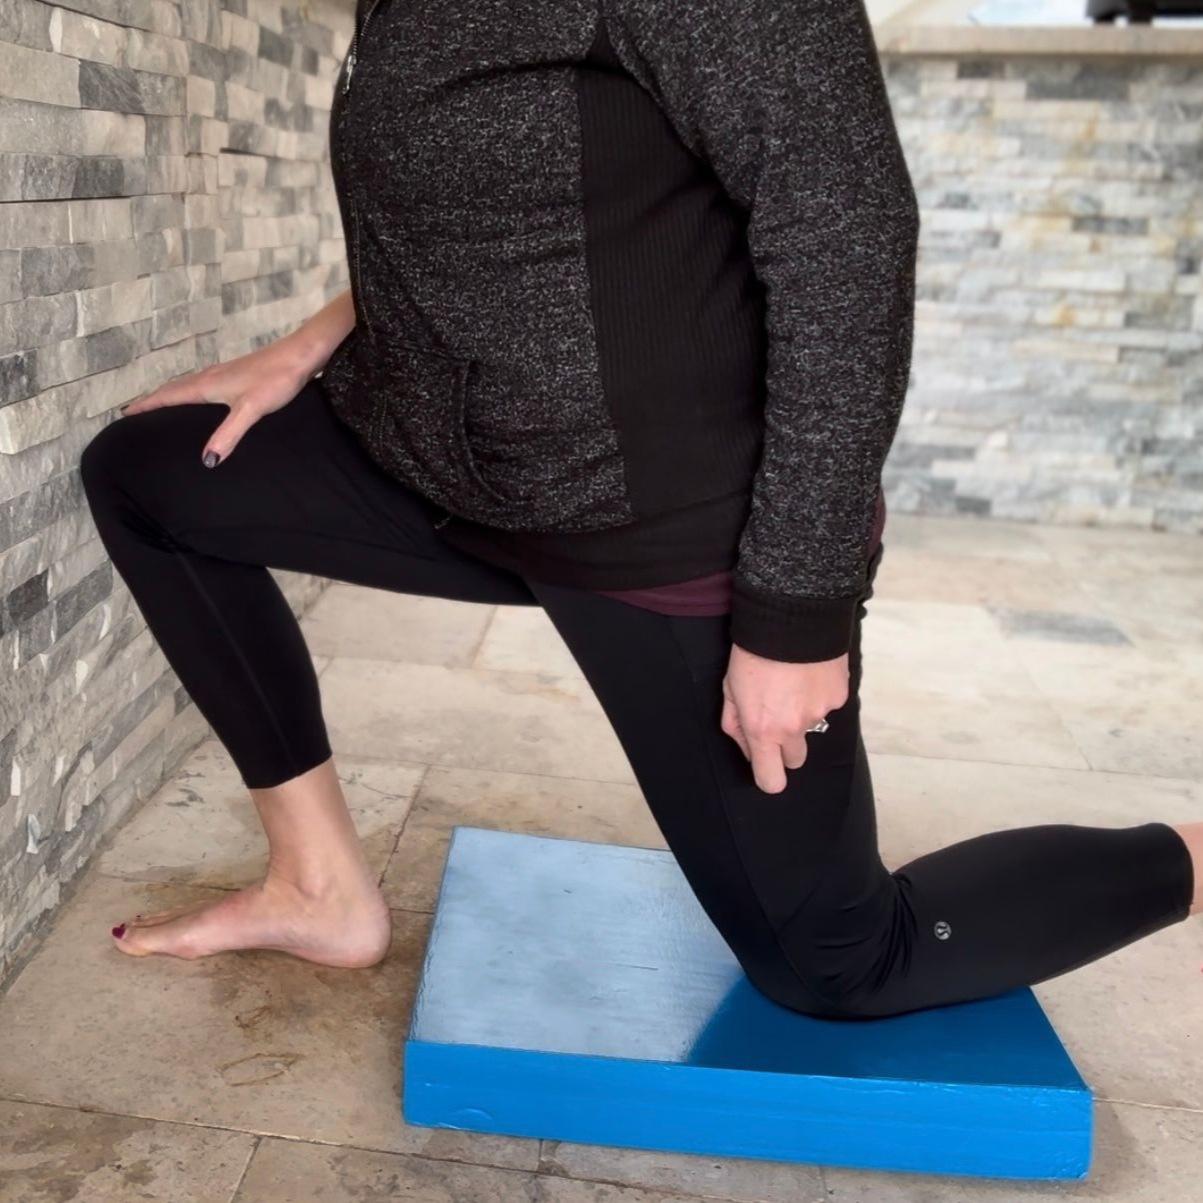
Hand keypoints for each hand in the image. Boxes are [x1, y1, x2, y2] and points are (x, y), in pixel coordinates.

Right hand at [118, 334, 314, 466]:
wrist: (300, 355)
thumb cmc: (276, 379)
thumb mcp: (251, 410)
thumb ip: (229, 434)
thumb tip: (206, 460)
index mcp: (207, 385)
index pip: (167, 396)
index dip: (145, 405)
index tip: (123, 414)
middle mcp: (210, 376)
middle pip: (172, 389)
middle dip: (152, 401)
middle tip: (133, 412)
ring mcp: (223, 374)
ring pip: (187, 385)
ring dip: (170, 396)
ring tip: (159, 407)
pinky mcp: (237, 375)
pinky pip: (203, 385)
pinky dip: (190, 393)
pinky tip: (201, 400)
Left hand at [720, 643, 849, 793]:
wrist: (790, 619)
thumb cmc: (752, 653)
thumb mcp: (730, 688)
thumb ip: (734, 723)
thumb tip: (746, 746)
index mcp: (763, 730)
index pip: (771, 780)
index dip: (768, 776)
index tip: (766, 766)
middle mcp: (793, 728)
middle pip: (795, 759)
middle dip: (786, 746)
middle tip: (778, 715)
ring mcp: (819, 713)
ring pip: (811, 727)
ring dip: (802, 713)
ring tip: (791, 681)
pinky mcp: (839, 696)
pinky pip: (827, 704)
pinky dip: (819, 693)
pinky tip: (808, 671)